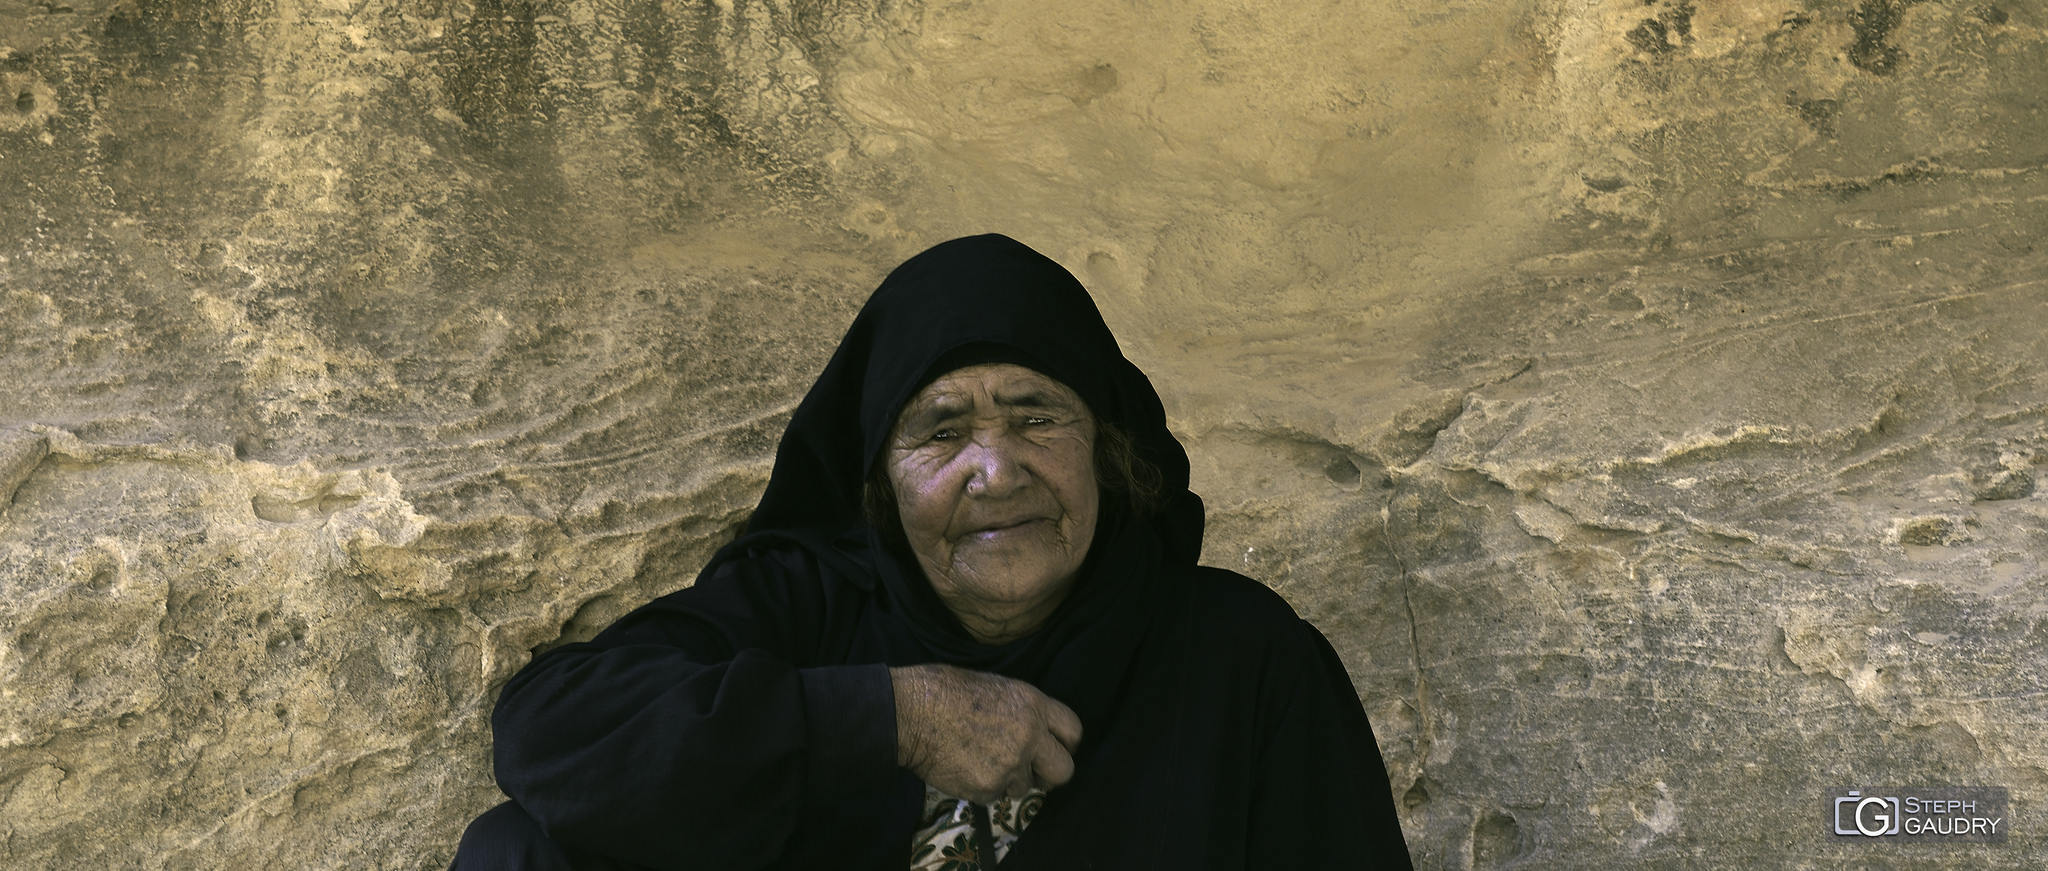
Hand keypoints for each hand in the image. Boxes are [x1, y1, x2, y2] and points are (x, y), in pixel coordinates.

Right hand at [890, 663, 1082, 804]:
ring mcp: (1010, 765)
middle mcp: (1030, 737)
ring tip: (979, 759)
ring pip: (1024, 787)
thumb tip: (1036, 731)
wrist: (911, 712)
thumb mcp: (998, 688)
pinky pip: (995, 796)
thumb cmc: (946, 692)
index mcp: (1034, 705)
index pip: (1073, 731)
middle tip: (1032, 772)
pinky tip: (964, 767)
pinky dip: (982, 787)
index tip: (1054, 750)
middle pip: (1064, 771)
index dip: (1065, 744)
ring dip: (1008, 780)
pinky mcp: (988, 788)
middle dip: (1049, 775)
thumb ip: (1024, 712)